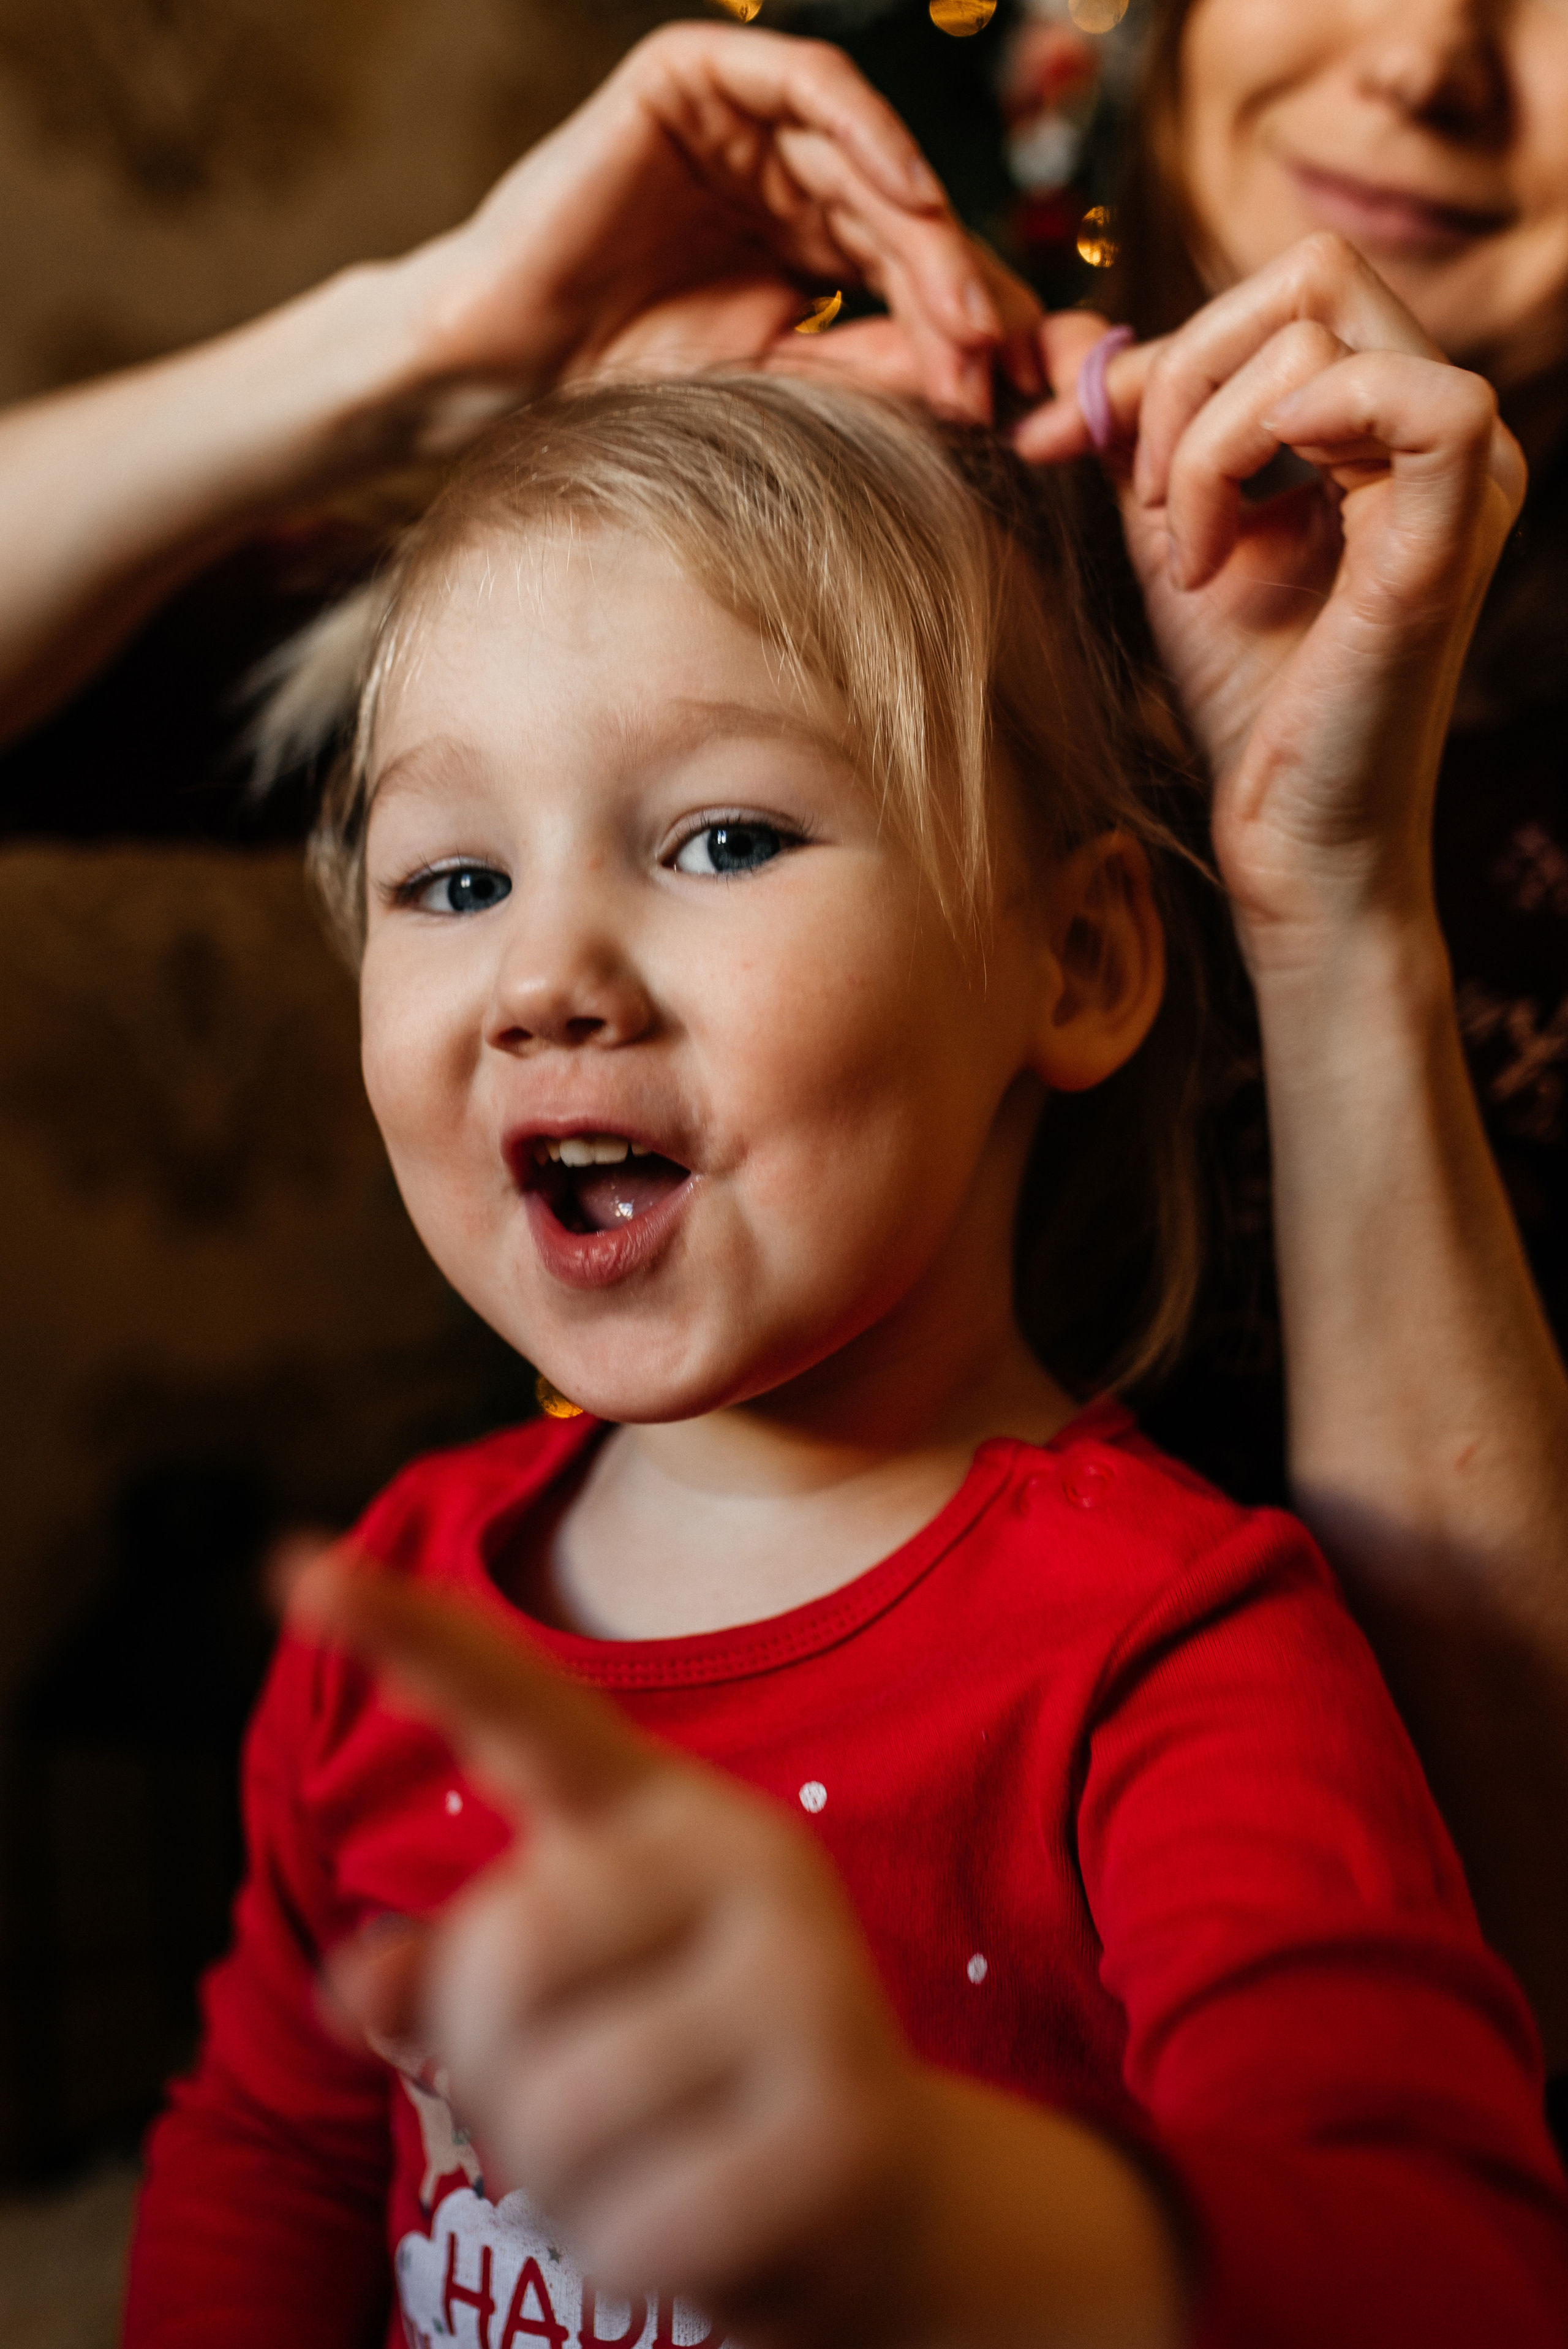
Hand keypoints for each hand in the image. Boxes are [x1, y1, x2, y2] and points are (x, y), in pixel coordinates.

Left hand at [294, 1552, 928, 2346]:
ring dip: (568, 2184)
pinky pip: (638, 2230)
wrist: (890, 2193)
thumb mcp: (569, 2002)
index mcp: (665, 1811)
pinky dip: (637, 2259)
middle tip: (590, 2096)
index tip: (300, 1567)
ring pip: (558, 2112)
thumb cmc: (687, 2073)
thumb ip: (455, 1974)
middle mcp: (748, 1862)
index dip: (410, 1638)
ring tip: (655, 2162)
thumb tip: (351, 1986)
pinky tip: (711, 2225)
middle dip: (499, 2067)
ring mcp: (812, 1983)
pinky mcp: (844, 2121)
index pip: (525, 1708)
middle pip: (505, 1958)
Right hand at [395, 23, 1043, 434]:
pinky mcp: (695, 76)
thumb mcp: (774, 383)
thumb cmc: (622, 378)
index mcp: (800, 241)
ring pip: (867, 155)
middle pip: (900, 213)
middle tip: (991, 359)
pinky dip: (870, 127)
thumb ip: (868, 363)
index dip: (966, 322)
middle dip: (954, 287)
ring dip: (925, 229)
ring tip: (960, 309)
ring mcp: (740, 121)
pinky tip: (912, 195)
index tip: (1012, 389)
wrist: (508, 363)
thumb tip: (980, 371)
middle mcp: (780, 173)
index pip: (908, 266)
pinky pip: (808, 81)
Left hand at [1016, 236, 1524, 959]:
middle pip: (1312, 277)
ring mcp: (1469, 474)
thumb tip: (1071, 333)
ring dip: (1205, 437)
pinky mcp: (1453, 534)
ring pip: (1320, 328)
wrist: (1286, 836)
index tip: (1063, 444)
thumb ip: (1141, 428)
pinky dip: (1268, 446)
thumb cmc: (1245, 699)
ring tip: (1188, 554)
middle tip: (1150, 505)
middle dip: (1186, 377)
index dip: (1160, 356)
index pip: (1287, 294)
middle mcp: (1452, 428)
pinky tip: (1223, 549)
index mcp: (1396, 422)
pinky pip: (1412, 398)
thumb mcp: (1176, 532)